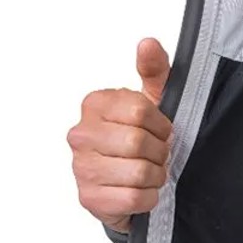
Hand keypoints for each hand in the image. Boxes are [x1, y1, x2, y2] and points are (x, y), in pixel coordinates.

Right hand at [67, 37, 173, 234]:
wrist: (128, 183)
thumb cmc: (141, 137)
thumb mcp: (154, 100)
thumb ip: (155, 71)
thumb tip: (148, 44)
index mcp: (94, 104)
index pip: (140, 110)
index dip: (162, 125)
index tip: (162, 131)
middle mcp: (81, 134)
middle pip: (138, 143)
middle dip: (159, 152)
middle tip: (157, 155)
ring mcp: (81, 167)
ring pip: (138, 172)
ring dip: (155, 176)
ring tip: (150, 172)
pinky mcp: (88, 198)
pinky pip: (133, 198)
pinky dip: (148, 197)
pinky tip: (142, 190)